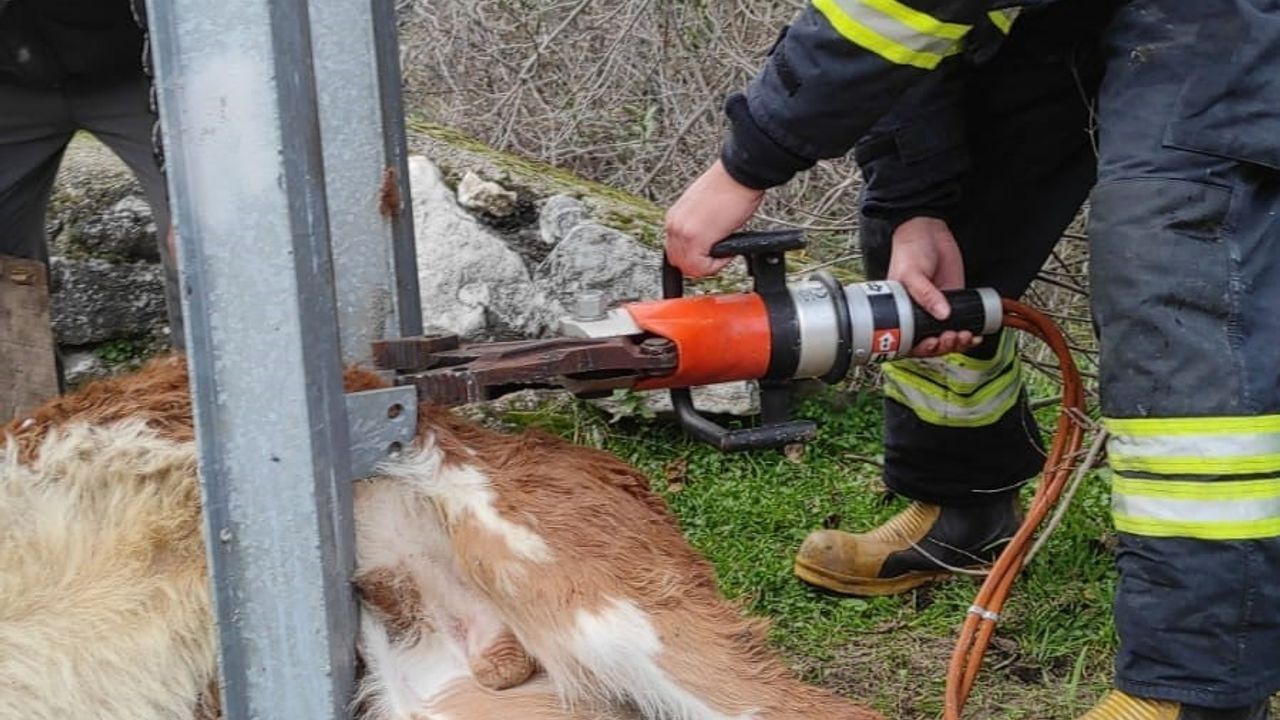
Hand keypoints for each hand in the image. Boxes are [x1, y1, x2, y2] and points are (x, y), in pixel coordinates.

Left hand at [664, 160, 764, 276]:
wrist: (739, 174)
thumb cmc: (729, 185)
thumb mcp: (703, 208)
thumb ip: (696, 226)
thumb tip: (703, 240)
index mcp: (675, 217)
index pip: (674, 250)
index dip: (693, 257)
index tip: (709, 254)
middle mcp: (674, 225)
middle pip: (678, 261)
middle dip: (699, 264)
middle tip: (716, 258)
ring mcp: (683, 232)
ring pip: (688, 267)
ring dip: (708, 265)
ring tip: (723, 253)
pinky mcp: (696, 238)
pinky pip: (701, 267)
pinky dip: (716, 265)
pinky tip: (728, 251)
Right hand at [887, 217, 978, 356]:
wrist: (929, 231)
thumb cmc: (909, 250)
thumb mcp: (911, 273)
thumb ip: (925, 294)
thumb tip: (943, 314)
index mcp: (900, 313)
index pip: (908, 341)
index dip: (921, 348)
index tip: (932, 343)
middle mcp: (917, 314)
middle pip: (930, 344)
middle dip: (942, 346)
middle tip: (951, 336)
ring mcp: (936, 310)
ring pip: (946, 338)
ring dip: (956, 342)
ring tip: (964, 335)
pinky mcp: (953, 303)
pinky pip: (961, 324)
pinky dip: (968, 334)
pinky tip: (974, 334)